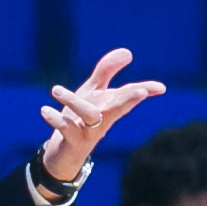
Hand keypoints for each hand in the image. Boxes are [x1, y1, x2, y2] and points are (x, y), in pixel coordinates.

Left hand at [38, 49, 166, 183]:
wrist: (65, 153)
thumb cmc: (81, 119)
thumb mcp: (94, 93)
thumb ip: (107, 71)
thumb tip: (128, 52)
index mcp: (110, 106)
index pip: (130, 95)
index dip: (146, 90)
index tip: (161, 88)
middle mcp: (103, 119)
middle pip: (118, 108)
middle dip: (129, 100)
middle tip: (141, 92)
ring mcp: (89, 132)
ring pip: (89, 116)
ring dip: (74, 102)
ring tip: (56, 90)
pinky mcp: (72, 142)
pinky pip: (65, 129)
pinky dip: (55, 120)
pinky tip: (45, 110)